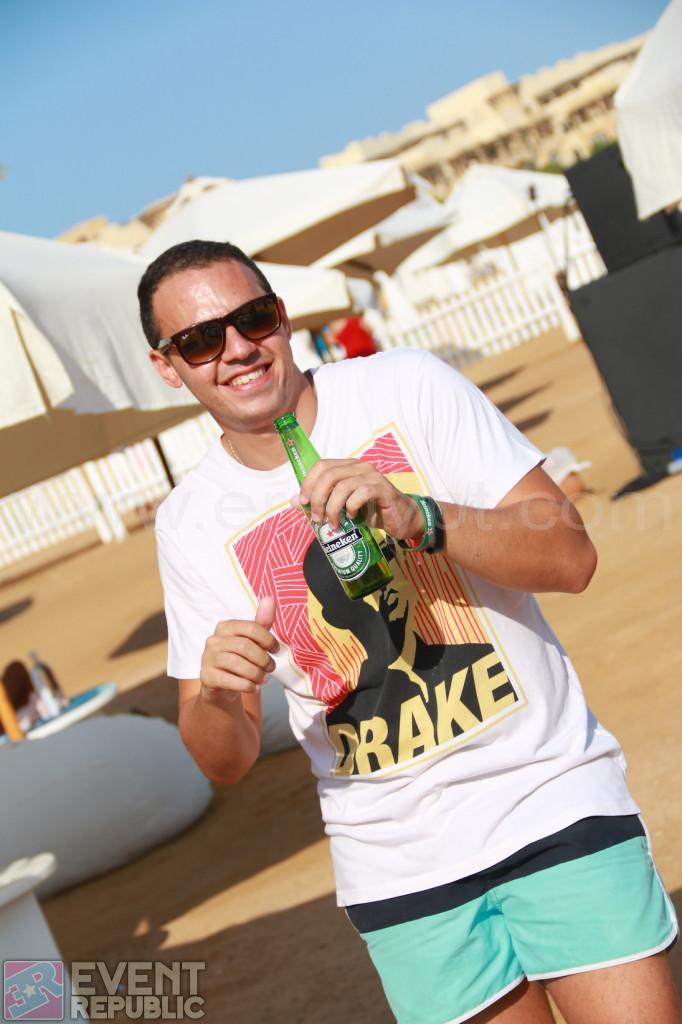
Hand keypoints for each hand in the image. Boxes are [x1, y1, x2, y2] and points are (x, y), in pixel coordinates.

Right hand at [200, 597, 278, 703]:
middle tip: (271, 668)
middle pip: (245, 647)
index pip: (251, 628)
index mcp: (225, 627)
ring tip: (264, 679)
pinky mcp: (206, 676)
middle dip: (263, 659)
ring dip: (256, 673)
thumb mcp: (252, 641)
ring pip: (237, 664)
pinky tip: (254, 687)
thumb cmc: (240, 659)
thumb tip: (269, 598)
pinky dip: (246, 685)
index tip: (276, 650)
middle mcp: (213, 640)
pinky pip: (229, 680)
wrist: (222, 686)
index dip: (268, 640)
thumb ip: (262, 622)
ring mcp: (207, 658)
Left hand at [295, 459, 422, 541]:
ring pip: (342, 486)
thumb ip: (320, 502)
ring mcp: (372, 476)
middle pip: (329, 475)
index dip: (308, 482)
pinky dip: (352, 507)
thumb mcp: (342, 507)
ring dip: (333, 508)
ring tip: (333, 523)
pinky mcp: (383, 489)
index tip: (303, 502)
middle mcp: (360, 467)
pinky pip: (361, 493)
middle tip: (317, 517)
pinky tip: (352, 517)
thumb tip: (294, 501)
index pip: (321, 465)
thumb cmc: (371, 512)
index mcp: (348, 467)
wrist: (401, 520)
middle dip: (317, 498)